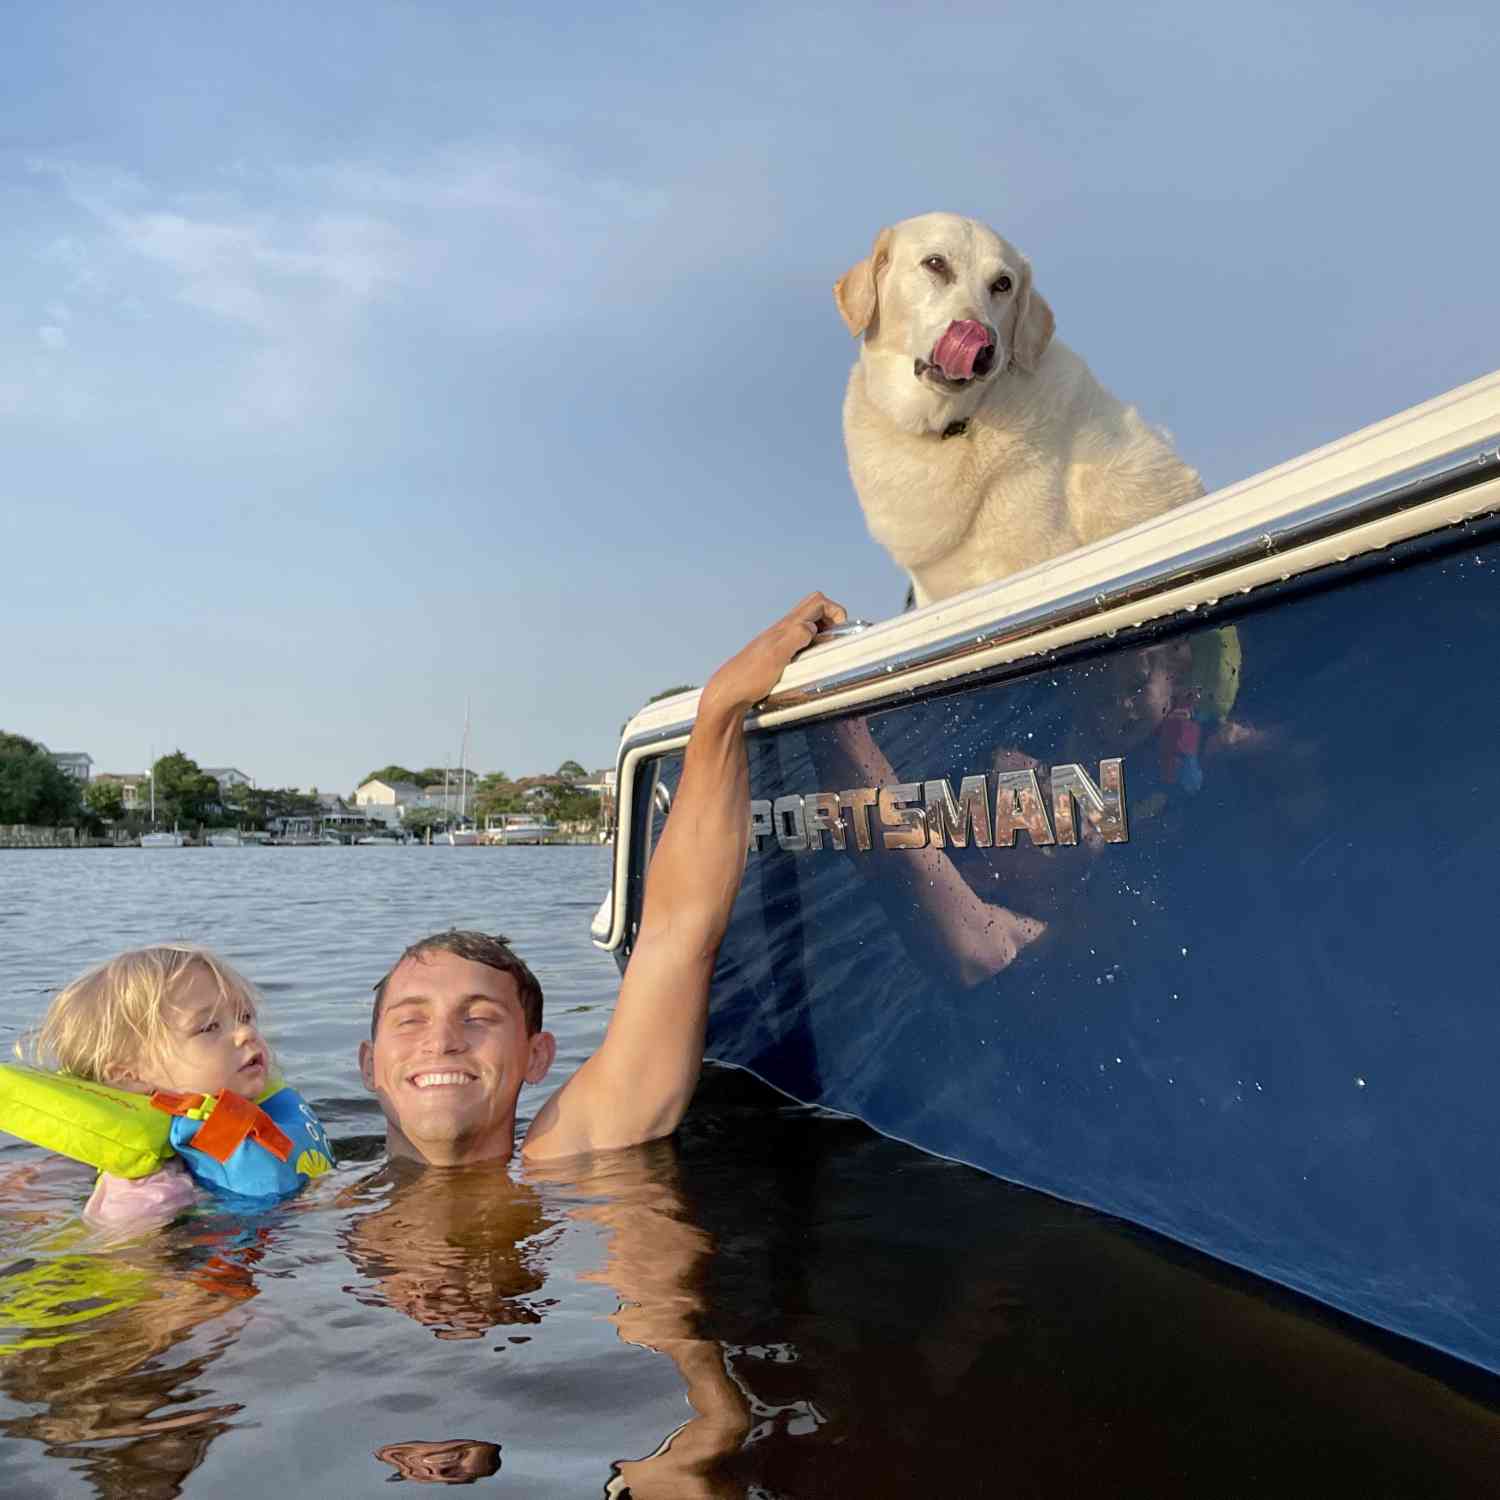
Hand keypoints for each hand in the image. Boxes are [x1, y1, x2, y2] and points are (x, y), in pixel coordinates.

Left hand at [699, 592, 846, 717]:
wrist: (728, 693)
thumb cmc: (749, 677)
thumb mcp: (776, 655)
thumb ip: (795, 636)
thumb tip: (812, 627)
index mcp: (785, 626)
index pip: (817, 602)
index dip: (835, 611)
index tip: (839, 633)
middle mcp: (783, 630)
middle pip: (814, 609)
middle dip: (831, 621)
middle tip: (834, 641)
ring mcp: (779, 642)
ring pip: (807, 626)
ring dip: (821, 635)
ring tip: (823, 654)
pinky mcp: (776, 655)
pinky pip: (799, 642)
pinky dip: (810, 648)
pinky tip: (807, 665)